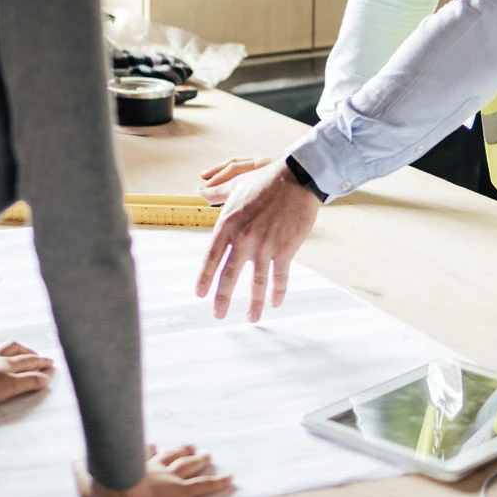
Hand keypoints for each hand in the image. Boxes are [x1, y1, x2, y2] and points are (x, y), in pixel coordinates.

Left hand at [0, 340, 54, 407]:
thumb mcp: (11, 387)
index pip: (29, 361)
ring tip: (11, 347)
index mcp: (8, 364)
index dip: (41, 362)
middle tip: (36, 355)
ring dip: (6, 346)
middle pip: (15, 349)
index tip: (50, 362)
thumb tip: (44, 378)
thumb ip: (28, 382)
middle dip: (28, 351)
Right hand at [77, 444, 233, 496]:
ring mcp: (169, 477)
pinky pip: (203, 486)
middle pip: (172, 455)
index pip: (146, 452)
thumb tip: (73, 456)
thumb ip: (80, 468)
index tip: (155, 444)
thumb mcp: (85, 481)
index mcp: (134, 463)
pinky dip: (219, 482)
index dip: (151, 449)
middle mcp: (154, 467)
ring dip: (199, 460)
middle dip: (182, 450)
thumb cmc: (103, 490)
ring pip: (188, 466)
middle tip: (193, 446)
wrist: (119, 495)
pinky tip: (232, 479)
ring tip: (208, 455)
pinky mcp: (180, 490)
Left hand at [196, 161, 320, 321]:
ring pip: (256, 282)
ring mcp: (266, 245)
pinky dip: (278, 292)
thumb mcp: (237, 184)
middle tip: (218, 314)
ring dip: (253, 303)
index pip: (211, 257)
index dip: (205, 278)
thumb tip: (199, 191)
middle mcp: (244, 238)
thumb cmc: (266, 180)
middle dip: (222, 298)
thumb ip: (216, 192)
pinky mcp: (286, 249)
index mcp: (228, 223)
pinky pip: (280, 276)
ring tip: (251, 318)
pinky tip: (275, 303)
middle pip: (230, 275)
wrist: (297, 178)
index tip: (200, 294)